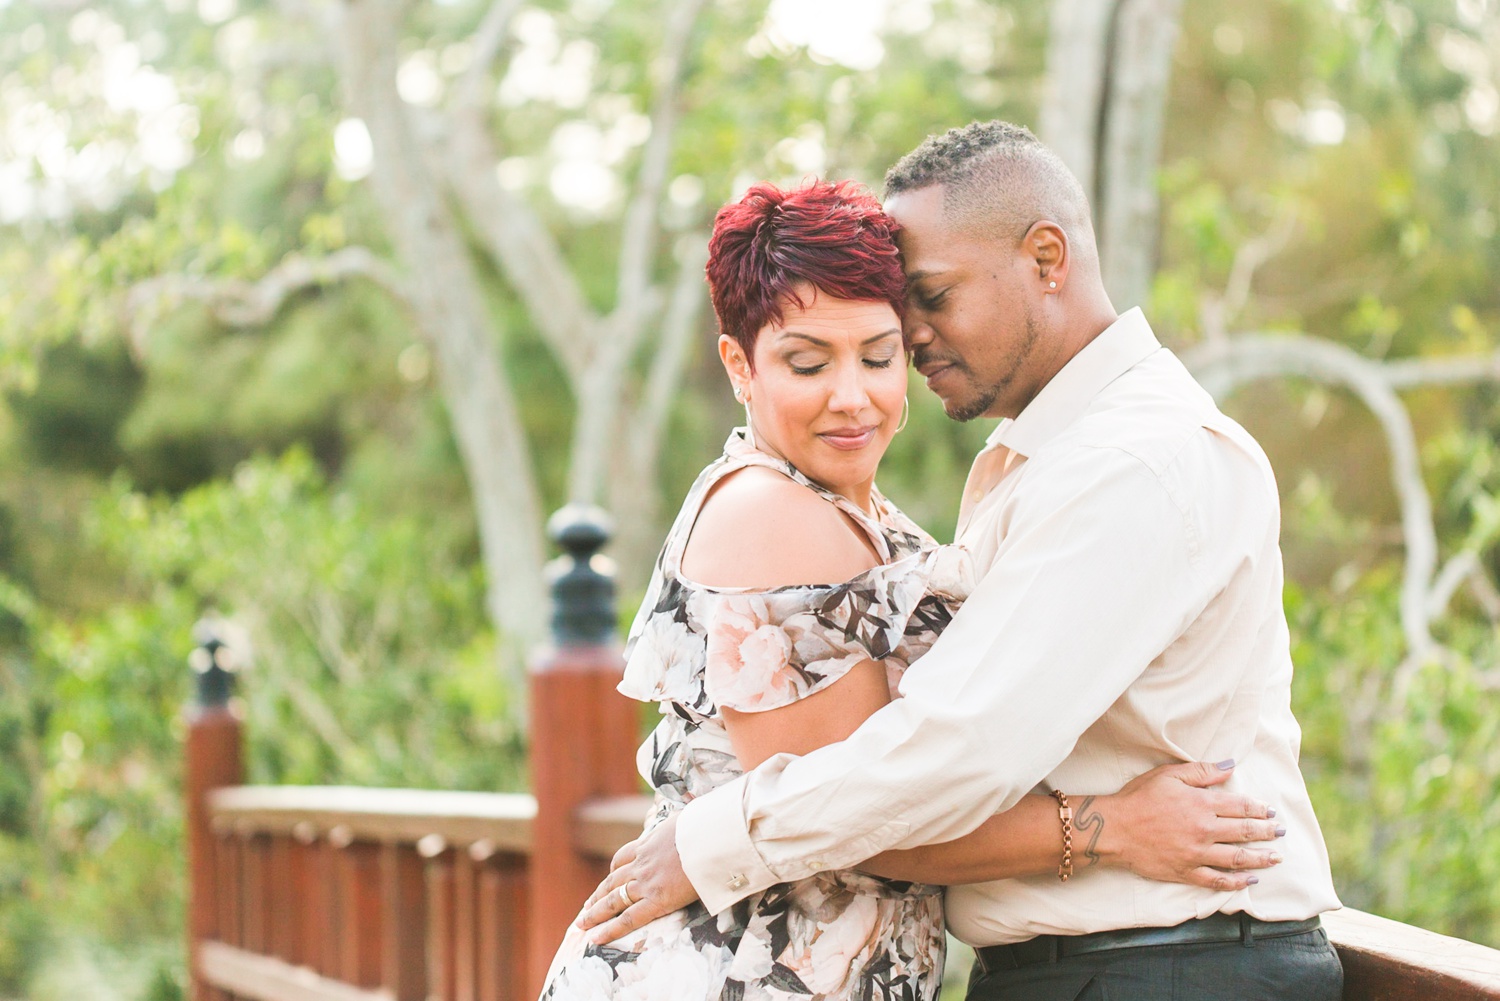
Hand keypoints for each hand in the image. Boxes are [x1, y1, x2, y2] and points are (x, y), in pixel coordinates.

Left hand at [577, 812, 699, 943]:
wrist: (709, 838)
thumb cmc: (702, 827)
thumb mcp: (684, 819)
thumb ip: (679, 825)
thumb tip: (688, 819)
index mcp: (648, 845)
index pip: (623, 857)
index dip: (614, 869)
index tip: (610, 876)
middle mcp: (641, 865)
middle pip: (612, 881)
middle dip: (598, 894)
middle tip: (587, 905)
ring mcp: (646, 883)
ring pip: (613, 901)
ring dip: (595, 913)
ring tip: (582, 923)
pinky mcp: (657, 901)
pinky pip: (628, 919)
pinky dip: (610, 930)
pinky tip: (596, 938)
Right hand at [1088, 760, 1285, 890]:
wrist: (1115, 829)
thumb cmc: (1139, 798)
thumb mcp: (1168, 775)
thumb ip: (1202, 771)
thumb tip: (1230, 766)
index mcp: (1201, 804)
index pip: (1240, 806)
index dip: (1259, 808)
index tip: (1270, 811)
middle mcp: (1204, 830)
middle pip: (1244, 832)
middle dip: (1267, 832)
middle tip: (1281, 831)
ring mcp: (1196, 854)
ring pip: (1237, 858)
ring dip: (1260, 858)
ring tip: (1276, 858)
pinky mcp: (1186, 872)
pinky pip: (1217, 880)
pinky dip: (1236, 882)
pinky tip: (1250, 880)